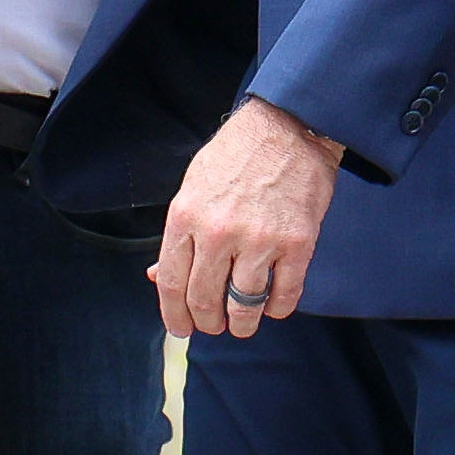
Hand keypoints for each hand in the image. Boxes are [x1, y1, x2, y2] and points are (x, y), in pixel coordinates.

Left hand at [152, 98, 343, 341]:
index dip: (174, 314)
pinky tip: (273, 307)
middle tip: (213, 326)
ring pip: (244, 304)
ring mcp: (259, 240)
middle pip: (205, 299)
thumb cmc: (235, 157)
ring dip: (242, 323)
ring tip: (242, 325)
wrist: (287, 127)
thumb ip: (178, 237)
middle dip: (208, 323)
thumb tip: (158, 276)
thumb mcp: (192, 189)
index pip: (172, 282)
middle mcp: (218, 233)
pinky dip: (277, 309)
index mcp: (185, 218)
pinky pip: (284, 294)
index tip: (181, 327)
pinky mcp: (297, 243)